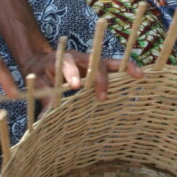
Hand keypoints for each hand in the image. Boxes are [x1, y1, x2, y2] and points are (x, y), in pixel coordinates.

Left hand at [14, 47, 141, 104]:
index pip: (67, 64)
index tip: (75, 86)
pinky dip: (127, 70)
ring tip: (139, 75)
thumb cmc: (40, 74)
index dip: (72, 74)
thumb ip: (44, 99)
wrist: (41, 61)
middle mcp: (79, 57)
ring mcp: (91, 61)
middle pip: (93, 62)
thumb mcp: (37, 85)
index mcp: (61, 60)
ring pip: (110, 62)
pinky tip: (139, 76)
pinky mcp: (99, 67)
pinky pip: (115, 67)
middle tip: (102, 97)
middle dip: (100, 77)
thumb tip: (46, 118)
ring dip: (124, 67)